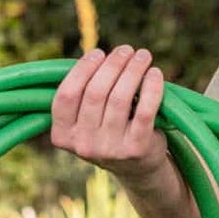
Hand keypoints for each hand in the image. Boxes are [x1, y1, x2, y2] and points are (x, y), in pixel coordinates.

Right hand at [50, 44, 168, 184]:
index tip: (98, 52)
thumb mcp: (88, 120)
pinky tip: (155, 73)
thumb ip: (85, 94)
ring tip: (142, 55)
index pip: (66, 96)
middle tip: (126, 50)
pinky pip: (146, 110)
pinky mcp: (136, 149)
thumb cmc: (110, 130)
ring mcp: (109, 149)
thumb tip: (98, 56)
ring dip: (133, 69)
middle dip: (113, 64)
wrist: (137, 168)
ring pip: (120, 97)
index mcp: (62, 136)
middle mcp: (83, 145)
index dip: (82, 69)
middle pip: (96, 92)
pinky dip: (152, 87)